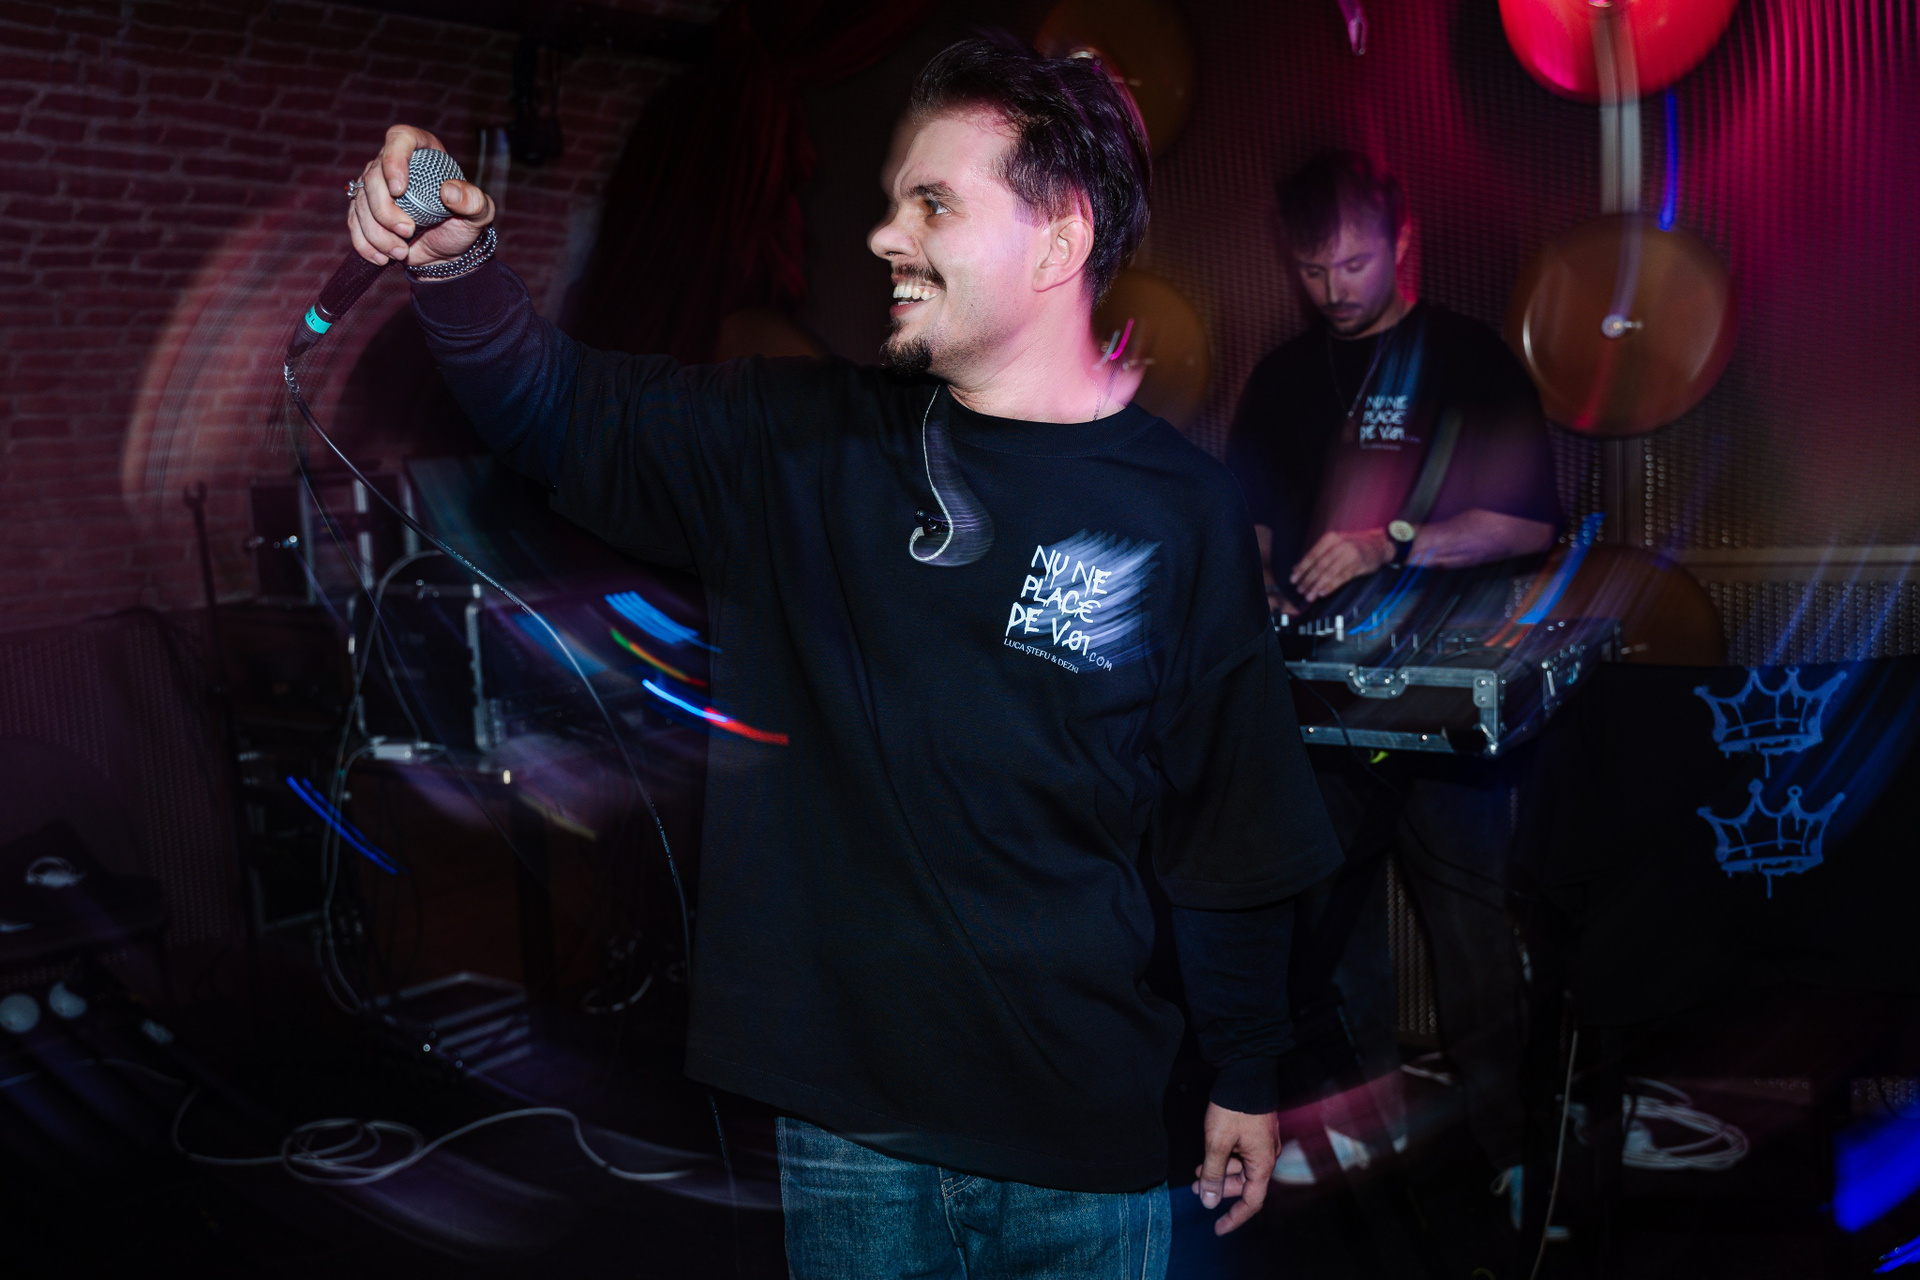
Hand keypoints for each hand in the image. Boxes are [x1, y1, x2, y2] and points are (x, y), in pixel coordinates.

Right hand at [347, 125, 493, 269]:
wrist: (448, 251)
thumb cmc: (463, 224)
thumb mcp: (480, 213)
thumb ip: (474, 201)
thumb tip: (450, 192)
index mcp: (422, 151)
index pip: (400, 138)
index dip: (393, 160)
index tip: (399, 189)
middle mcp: (393, 163)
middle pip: (373, 177)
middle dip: (385, 210)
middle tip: (407, 232)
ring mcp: (375, 188)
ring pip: (361, 203)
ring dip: (377, 233)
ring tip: (401, 252)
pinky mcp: (365, 211)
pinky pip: (354, 224)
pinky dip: (365, 244)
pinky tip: (383, 258)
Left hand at [1191, 1103, 1279, 1235]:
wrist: (1246, 1073)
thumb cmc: (1234, 1107)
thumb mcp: (1217, 1143)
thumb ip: (1213, 1174)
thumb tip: (1208, 1201)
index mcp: (1262, 1164)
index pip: (1251, 1202)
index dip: (1234, 1217)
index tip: (1218, 1228)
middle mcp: (1267, 1156)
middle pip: (1244, 1184)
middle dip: (1220, 1189)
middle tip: (1197, 1190)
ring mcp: (1263, 1144)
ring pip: (1241, 1168)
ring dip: (1220, 1172)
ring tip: (1199, 1171)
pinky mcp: (1256, 1133)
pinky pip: (1242, 1154)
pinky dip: (1225, 1158)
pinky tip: (1209, 1155)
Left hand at [1289, 528, 1393, 602]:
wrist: (1379, 544)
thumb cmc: (1353, 545)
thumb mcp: (1335, 544)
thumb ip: (1317, 555)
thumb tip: (1296, 569)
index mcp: (1331, 538)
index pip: (1312, 555)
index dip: (1302, 568)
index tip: (1293, 579)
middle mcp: (1340, 545)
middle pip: (1319, 565)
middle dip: (1308, 580)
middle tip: (1300, 591)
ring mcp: (1350, 555)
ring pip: (1329, 573)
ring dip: (1317, 586)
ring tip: (1309, 596)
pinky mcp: (1358, 565)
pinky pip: (1342, 577)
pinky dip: (1331, 586)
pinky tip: (1323, 593)